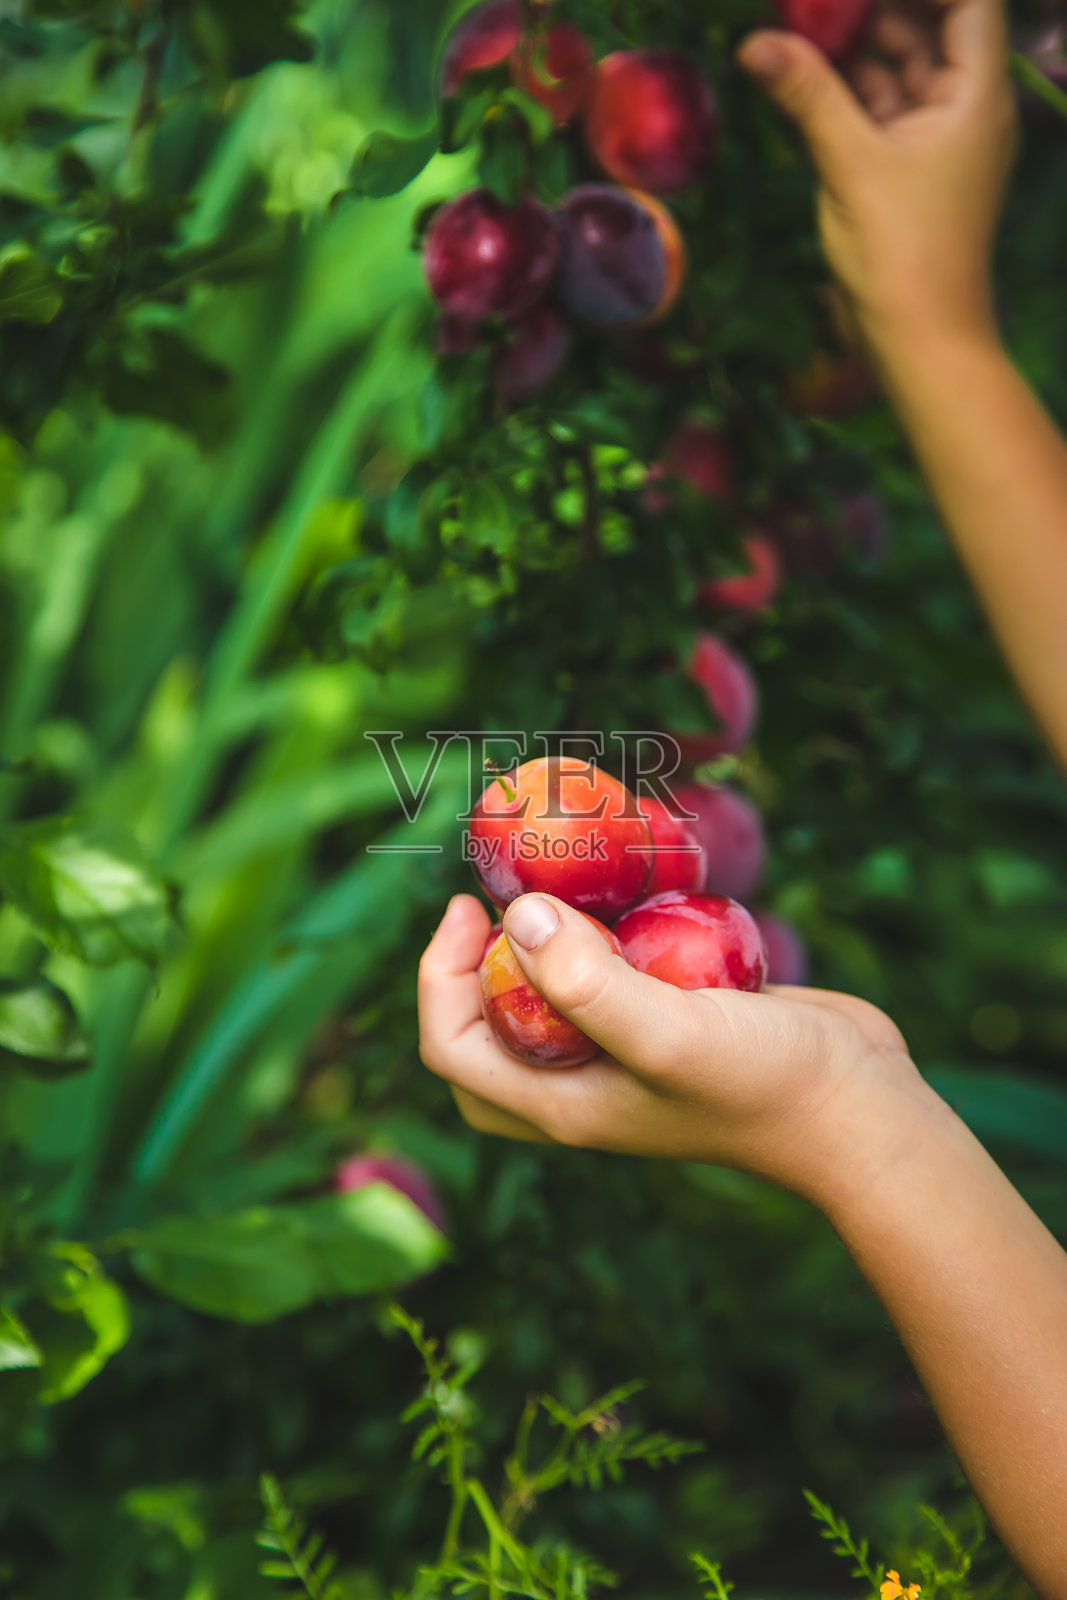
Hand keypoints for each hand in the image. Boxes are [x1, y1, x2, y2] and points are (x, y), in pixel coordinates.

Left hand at [418, 892, 930, 1208]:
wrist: (861, 1108)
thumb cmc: (764, 1084)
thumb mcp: (667, 1034)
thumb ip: (586, 982)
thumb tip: (518, 915)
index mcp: (562, 1103)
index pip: (454, 1047)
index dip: (439, 975)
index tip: (468, 905)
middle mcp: (584, 1083)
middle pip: (486, 1035)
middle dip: (470, 969)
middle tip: (495, 903)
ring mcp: (629, 1055)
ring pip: (547, 1006)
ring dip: (535, 949)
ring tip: (553, 883)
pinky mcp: (673, 1025)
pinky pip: (610, 981)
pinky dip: (600, 940)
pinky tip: (626, 892)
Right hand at [738, 0, 1016, 350]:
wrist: (922, 341)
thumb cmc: (901, 253)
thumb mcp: (850, 164)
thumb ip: (807, 95)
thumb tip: (757, 42)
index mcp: (976, 94)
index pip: (968, 1)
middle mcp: (969, 107)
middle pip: (932, 28)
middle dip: (876, 11)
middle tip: (814, 7)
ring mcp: (943, 139)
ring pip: (904, 70)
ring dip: (858, 50)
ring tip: (801, 30)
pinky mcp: (916, 169)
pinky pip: (888, 112)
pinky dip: (853, 94)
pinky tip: (809, 79)